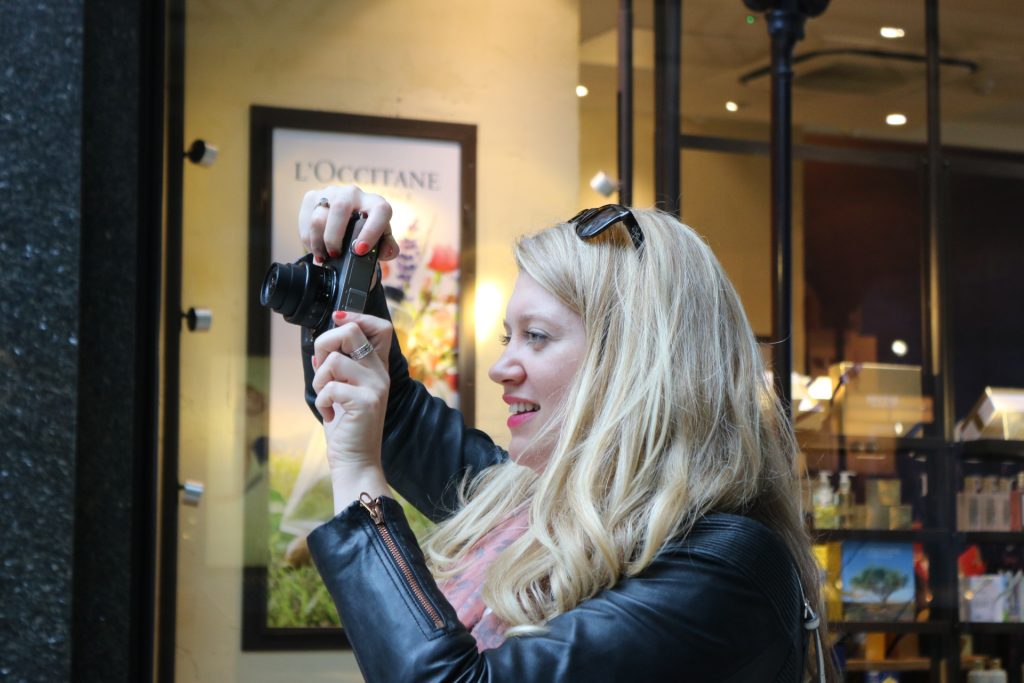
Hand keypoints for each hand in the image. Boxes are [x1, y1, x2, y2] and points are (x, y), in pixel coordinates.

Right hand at [298, 185, 399, 265]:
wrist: (347, 220)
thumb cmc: (366, 232)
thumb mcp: (380, 241)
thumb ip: (388, 248)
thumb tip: (388, 252)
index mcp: (376, 204)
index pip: (379, 211)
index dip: (370, 231)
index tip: (359, 250)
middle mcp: (354, 194)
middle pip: (340, 208)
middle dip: (334, 237)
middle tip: (335, 254)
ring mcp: (331, 192)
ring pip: (319, 216)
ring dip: (318, 241)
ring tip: (323, 255)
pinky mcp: (313, 196)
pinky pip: (306, 219)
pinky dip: (308, 238)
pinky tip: (315, 246)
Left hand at [310, 311, 393, 472]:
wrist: (356, 460)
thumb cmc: (347, 428)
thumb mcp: (341, 393)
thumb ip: (335, 371)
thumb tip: (319, 352)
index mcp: (376, 369)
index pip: (380, 327)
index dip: (357, 316)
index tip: (337, 318)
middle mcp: (379, 373)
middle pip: (350, 332)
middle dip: (324, 344)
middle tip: (322, 369)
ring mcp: (375, 386)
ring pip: (333, 361)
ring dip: (320, 380)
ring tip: (327, 398)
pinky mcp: (365, 401)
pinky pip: (330, 387)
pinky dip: (322, 401)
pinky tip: (331, 414)